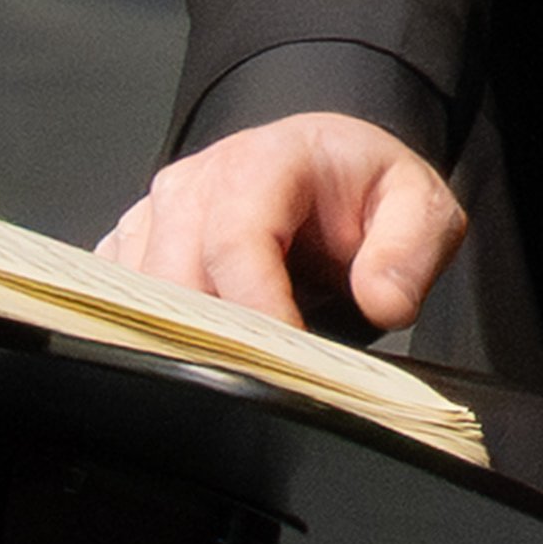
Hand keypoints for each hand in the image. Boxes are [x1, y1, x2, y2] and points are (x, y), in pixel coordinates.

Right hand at [101, 111, 469, 335]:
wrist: (325, 168)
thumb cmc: (360, 187)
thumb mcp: (419, 205)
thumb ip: (412, 249)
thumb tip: (384, 301)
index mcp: (262, 162)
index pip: (235, 241)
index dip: (258, 310)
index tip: (291, 358)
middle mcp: (195, 183)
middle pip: (177, 278)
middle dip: (223, 339)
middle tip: (276, 380)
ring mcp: (156, 215)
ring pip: (142, 298)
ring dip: (190, 344)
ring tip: (249, 369)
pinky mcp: (135, 246)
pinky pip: (123, 303)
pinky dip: (156, 337)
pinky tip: (207, 353)